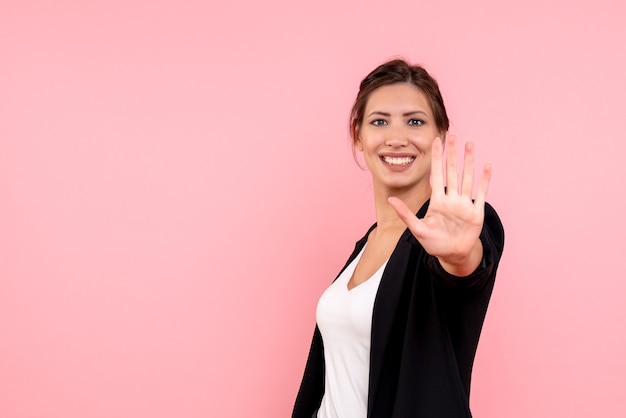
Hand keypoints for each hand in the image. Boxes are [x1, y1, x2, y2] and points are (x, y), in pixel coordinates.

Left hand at [388, 135, 490, 275]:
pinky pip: (480, 193)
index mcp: (437, 200)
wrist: (452, 255)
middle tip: (453, 136)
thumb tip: (390, 199)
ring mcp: (464, 204)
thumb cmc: (434, 243)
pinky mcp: (476, 212)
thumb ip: (405, 213)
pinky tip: (486, 166)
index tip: (436, 141)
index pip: (437, 174)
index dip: (436, 158)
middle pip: (452, 171)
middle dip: (452, 154)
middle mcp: (451, 198)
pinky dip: (483, 180)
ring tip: (470, 145)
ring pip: (467, 178)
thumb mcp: (417, 229)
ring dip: (469, 162)